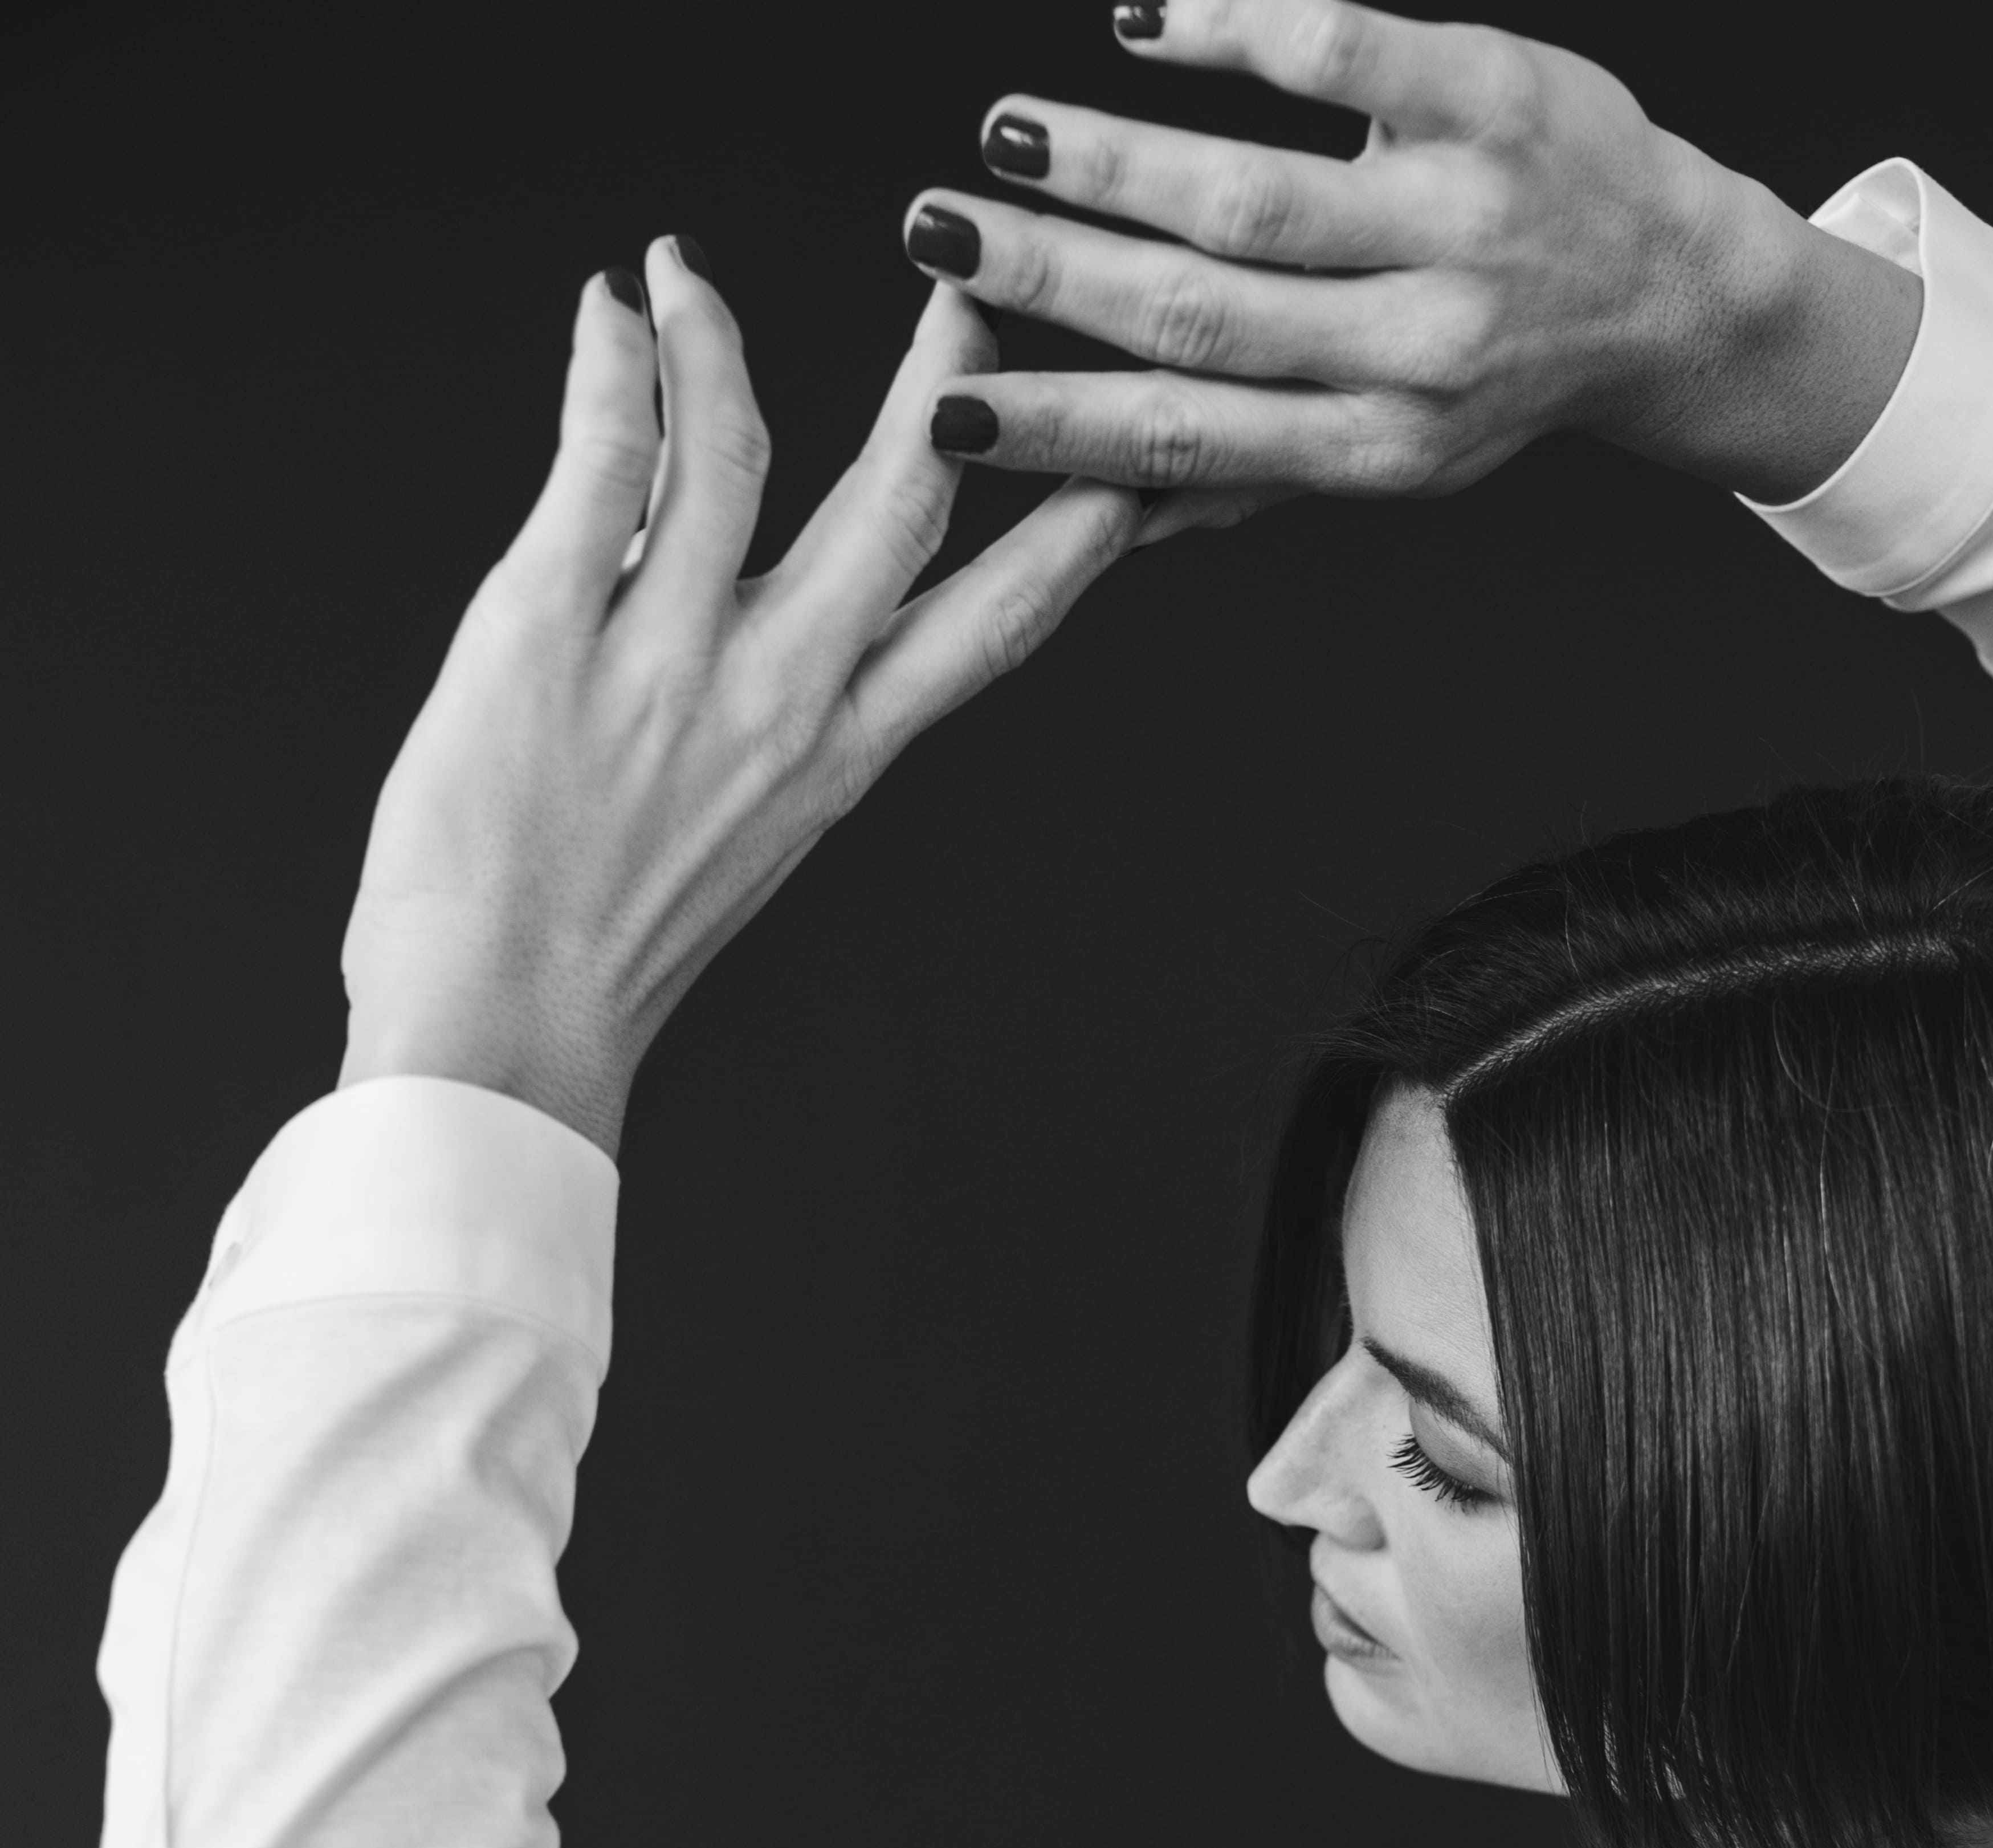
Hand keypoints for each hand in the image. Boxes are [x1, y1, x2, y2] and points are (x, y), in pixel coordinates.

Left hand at [338, 243, 1139, 1156]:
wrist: (496, 1043)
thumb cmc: (591, 960)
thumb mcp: (724, 830)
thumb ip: (741, 698)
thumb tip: (702, 566)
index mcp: (835, 760)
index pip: (987, 625)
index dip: (1065, 529)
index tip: (1113, 452)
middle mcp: (777, 702)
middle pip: (900, 507)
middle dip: (942, 379)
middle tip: (964, 285)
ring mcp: (666, 663)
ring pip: (737, 449)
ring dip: (718, 334)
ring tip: (684, 274)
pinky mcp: (547, 631)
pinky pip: (604, 460)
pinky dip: (611, 368)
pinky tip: (607, 319)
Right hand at [900, 1, 1919, 532]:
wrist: (1681, 297)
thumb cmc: (1505, 372)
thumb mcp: (1391, 451)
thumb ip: (1253, 472)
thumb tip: (1103, 520)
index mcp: (1380, 444)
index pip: (1194, 436)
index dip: (1063, 428)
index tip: (949, 409)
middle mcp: (1422, 348)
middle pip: (1204, 314)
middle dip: (1053, 276)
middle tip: (934, 232)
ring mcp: (1462, 221)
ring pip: (1257, 195)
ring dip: (1112, 162)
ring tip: (1005, 138)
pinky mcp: (1498, 100)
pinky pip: (1346, 52)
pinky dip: (1231, 33)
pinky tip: (1142, 23)